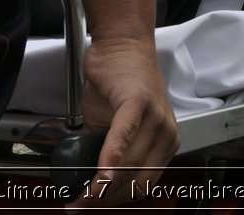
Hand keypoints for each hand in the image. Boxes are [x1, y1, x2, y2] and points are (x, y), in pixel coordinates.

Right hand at [70, 36, 178, 207]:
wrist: (121, 45)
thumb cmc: (118, 84)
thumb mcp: (117, 127)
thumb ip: (112, 153)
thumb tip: (93, 180)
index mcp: (165, 142)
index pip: (144, 184)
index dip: (115, 201)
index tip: (91, 208)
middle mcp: (166, 132)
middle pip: (135, 179)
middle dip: (104, 199)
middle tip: (77, 205)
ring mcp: (155, 116)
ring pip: (128, 164)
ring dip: (100, 186)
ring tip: (77, 195)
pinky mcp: (137, 101)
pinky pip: (124, 138)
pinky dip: (110, 159)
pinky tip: (99, 174)